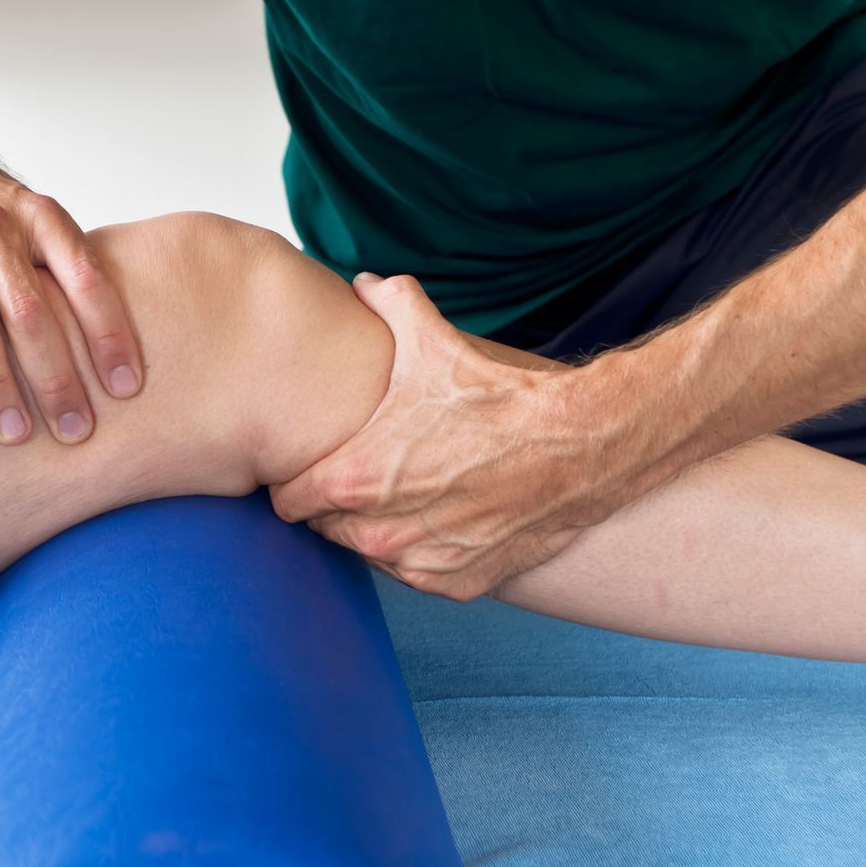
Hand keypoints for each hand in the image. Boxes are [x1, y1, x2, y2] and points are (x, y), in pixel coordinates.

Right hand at [0, 154, 142, 444]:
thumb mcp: (37, 220)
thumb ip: (66, 271)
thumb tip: (119, 349)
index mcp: (40, 216)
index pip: (85, 277)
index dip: (108, 332)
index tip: (126, 388)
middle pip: (30, 308)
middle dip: (54, 376)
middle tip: (74, 431)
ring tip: (14, 431)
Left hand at [270, 273, 662, 599]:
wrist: (577, 444)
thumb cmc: (496, 396)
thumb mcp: (432, 342)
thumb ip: (387, 304)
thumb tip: (363, 282)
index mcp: (353, 479)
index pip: (288, 501)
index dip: (298, 480)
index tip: (316, 465)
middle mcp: (379, 532)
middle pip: (326, 529)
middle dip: (337, 506)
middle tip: (364, 475)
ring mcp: (418, 563)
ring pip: (370, 553)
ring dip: (378, 529)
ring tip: (404, 493)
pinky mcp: (457, 583)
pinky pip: (416, 574)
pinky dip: (422, 551)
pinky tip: (439, 516)